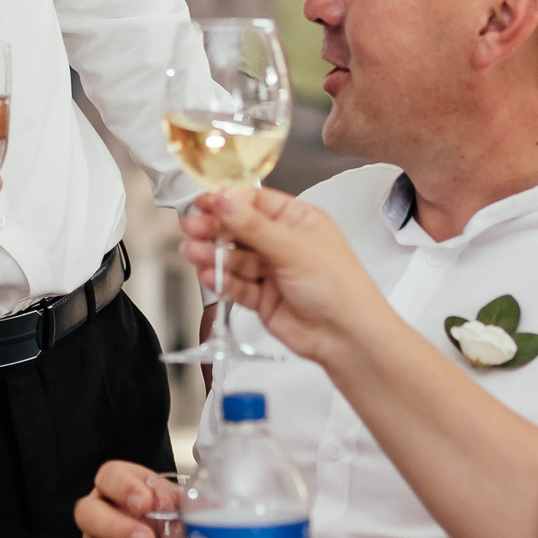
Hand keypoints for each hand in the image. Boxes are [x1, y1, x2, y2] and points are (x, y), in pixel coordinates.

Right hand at [74, 460, 182, 537]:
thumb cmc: (166, 512)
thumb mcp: (175, 500)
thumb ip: (182, 501)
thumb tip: (198, 509)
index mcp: (115, 484)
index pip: (109, 478)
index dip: (123, 488)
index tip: (145, 503)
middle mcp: (97, 511)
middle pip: (88, 514)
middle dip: (118, 529)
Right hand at [182, 188, 391, 367]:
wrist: (346, 337)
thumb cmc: (339, 288)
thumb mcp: (292, 248)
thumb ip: (252, 226)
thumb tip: (224, 200)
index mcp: (298, 221)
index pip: (256, 202)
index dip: (228, 202)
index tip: (204, 202)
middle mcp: (285, 244)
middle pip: (240, 230)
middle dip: (215, 228)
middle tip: (191, 226)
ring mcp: (273, 272)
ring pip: (235, 258)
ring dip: (214, 254)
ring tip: (193, 251)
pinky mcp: (264, 298)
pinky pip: (237, 285)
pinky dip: (221, 280)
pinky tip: (209, 274)